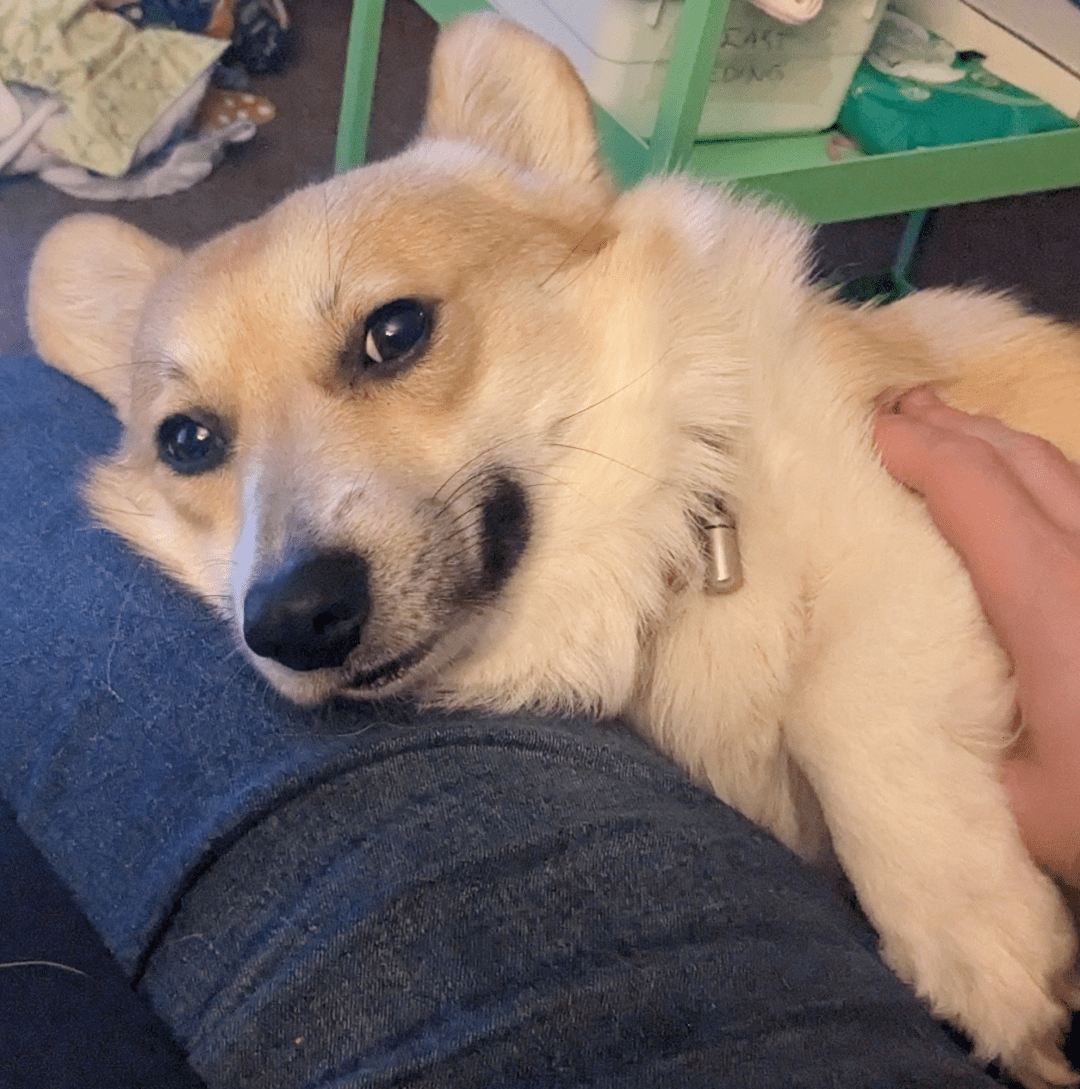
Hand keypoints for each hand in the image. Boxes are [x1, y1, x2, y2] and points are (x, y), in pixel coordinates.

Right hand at [875, 388, 1079, 887]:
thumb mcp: (1021, 807)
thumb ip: (959, 740)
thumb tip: (906, 694)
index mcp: (1050, 602)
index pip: (972, 491)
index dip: (916, 450)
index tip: (866, 435)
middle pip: (1017, 459)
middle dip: (950, 426)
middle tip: (895, 412)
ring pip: (1061, 469)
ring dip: (994, 441)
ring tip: (947, 431)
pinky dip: (1036, 472)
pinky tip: (1019, 485)